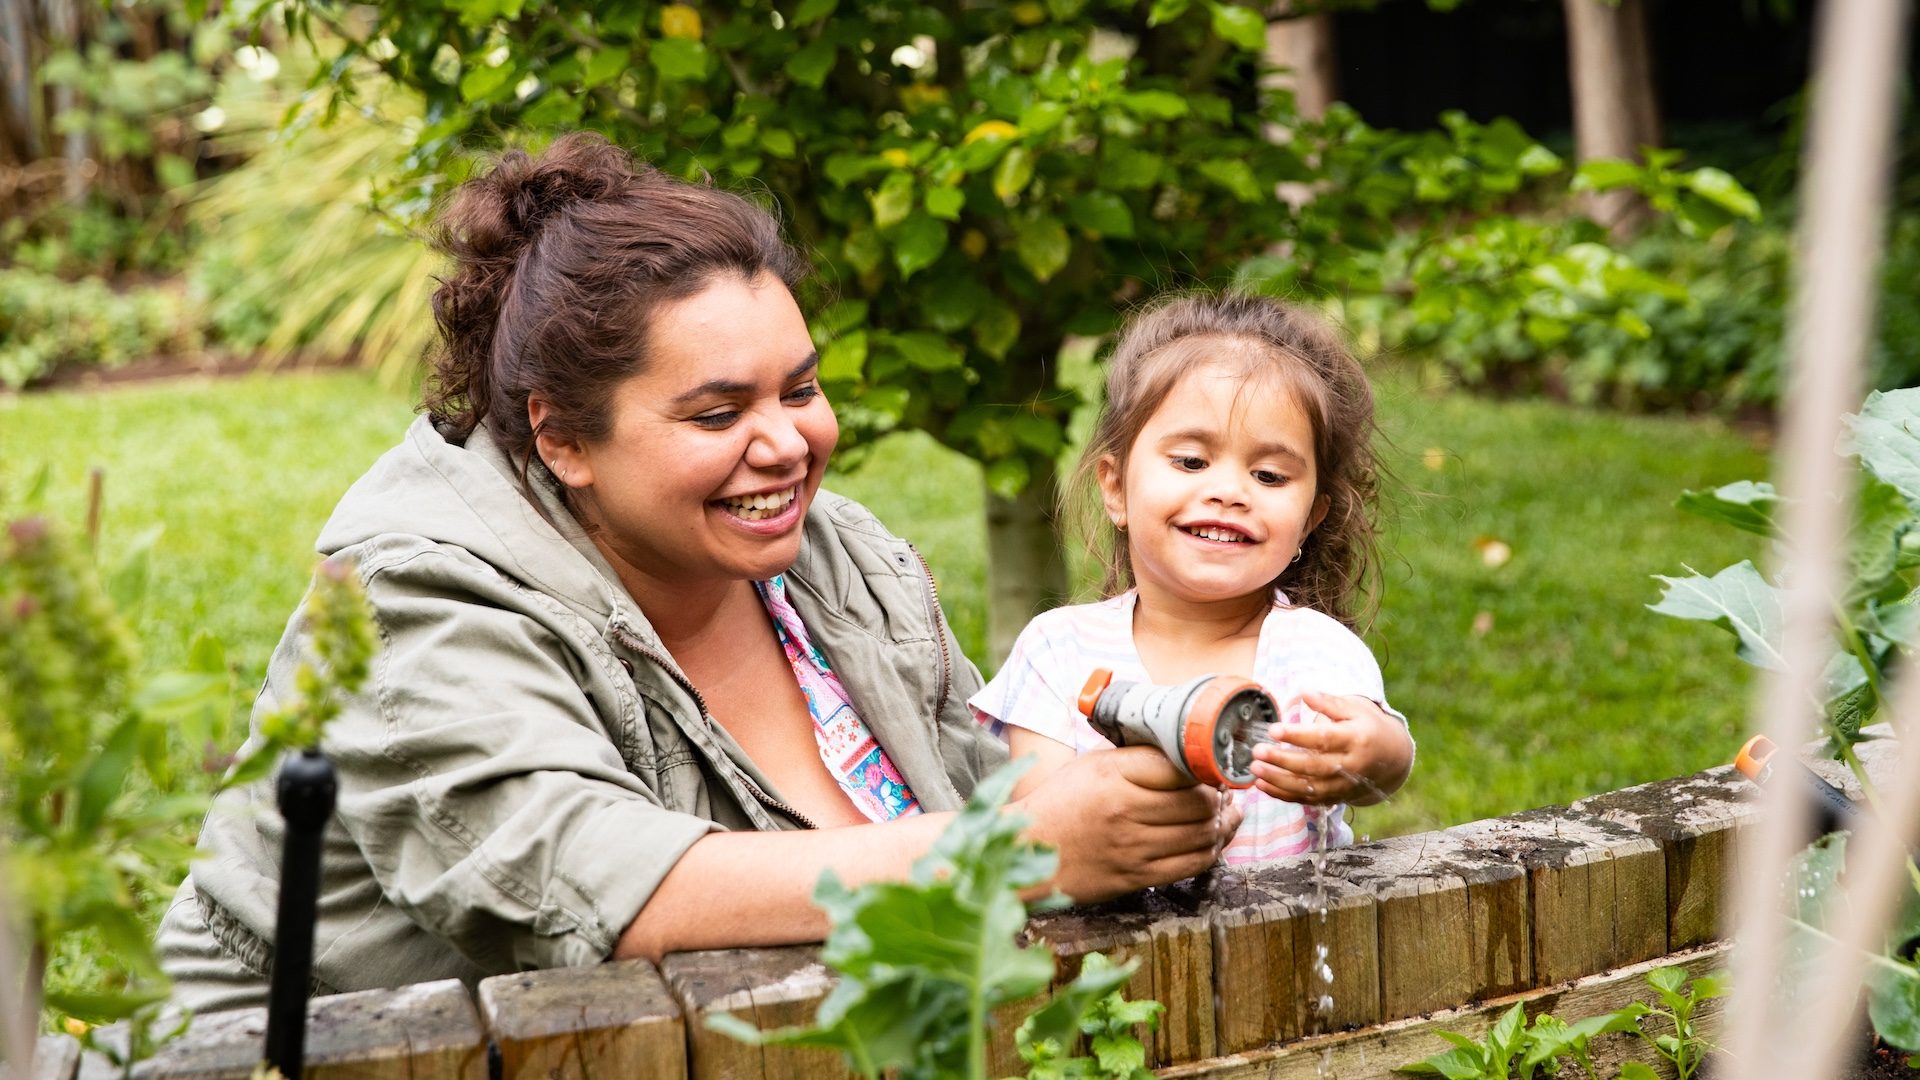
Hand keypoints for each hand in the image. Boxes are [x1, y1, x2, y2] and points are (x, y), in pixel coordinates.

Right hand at [1015, 746, 1241, 902]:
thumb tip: (1188, 752)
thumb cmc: (1062, 801)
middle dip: (1219, 796)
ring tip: (1226, 813)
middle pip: (1199, 801)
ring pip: (1201, 834)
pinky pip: (1192, 864)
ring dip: (1222, 823)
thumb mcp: (1093, 765)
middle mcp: (1124, 810)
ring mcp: (1132, 847)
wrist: (1028, 850)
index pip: (1181, 765)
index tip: (1212, 764)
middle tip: (1223, 791)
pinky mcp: (1136, 877)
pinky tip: (1214, 838)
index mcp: (1113, 774)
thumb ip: (1137, 757)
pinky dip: (1212, 849)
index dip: (1206, 765)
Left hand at [1250, 691, 1412, 806]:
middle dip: (1282, 760)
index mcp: (1356, 739)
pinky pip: (1307, 800)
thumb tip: (1304, 692)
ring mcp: (1343, 785)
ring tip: (1255, 769)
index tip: (1274, 730)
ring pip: (1308, 787)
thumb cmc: (1368, 727)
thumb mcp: (1355, 709)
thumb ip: (1329, 702)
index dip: (1297, 736)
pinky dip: (1283, 795)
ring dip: (1279, 781)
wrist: (1392, 759)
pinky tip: (1261, 785)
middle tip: (1257, 751)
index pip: (1324, 739)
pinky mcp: (1335, 797)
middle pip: (1313, 766)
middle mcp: (1351, 766)